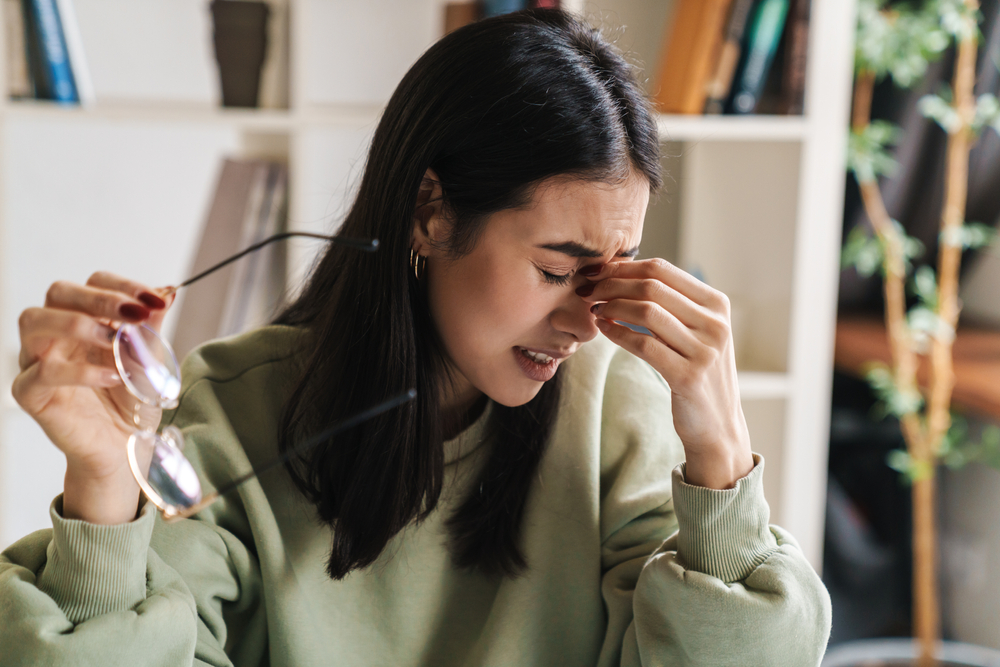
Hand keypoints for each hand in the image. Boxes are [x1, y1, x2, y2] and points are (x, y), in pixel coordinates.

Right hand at [12, 273, 173, 522]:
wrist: (126, 448)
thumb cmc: (132, 402)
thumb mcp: (150, 361)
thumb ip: (152, 327)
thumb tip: (167, 291)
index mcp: (87, 321)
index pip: (93, 283)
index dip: (124, 286)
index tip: (156, 299)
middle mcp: (57, 335)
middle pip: (59, 293)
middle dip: (99, 297)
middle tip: (134, 313)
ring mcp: (39, 362)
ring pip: (33, 322)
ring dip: (76, 323)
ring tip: (114, 339)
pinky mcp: (32, 395)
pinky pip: (40, 373)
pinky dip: (79, 372)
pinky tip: (111, 377)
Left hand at [578, 259, 753, 488]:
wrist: (718, 424)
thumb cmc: (698, 371)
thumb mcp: (697, 331)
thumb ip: (672, 303)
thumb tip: (623, 271)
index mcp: (717, 304)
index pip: (663, 270)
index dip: (624, 267)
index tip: (598, 272)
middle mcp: (715, 324)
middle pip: (652, 287)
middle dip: (612, 284)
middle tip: (589, 290)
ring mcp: (705, 350)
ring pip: (646, 312)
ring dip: (612, 307)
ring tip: (595, 309)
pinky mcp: (688, 376)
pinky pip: (643, 345)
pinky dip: (617, 333)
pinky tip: (603, 329)